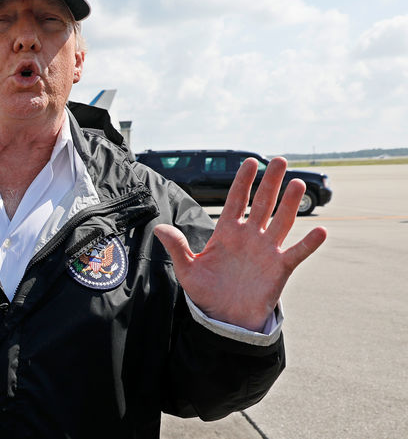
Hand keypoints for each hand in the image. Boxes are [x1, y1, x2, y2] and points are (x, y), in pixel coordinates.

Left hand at [153, 157, 326, 330]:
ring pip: (282, 221)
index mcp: (227, 233)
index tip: (250, 162)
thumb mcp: (187, 270)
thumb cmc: (206, 292)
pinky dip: (308, 243)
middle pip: (262, 203)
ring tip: (297, 183)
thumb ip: (177, 247)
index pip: (236, 200)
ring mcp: (266, 250)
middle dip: (270, 182)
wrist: (224, 318)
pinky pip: (296, 252)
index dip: (243, 181)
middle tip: (279, 160)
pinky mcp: (280, 268)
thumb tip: (158, 228)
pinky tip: (321, 231)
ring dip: (290, 203)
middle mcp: (249, 236)